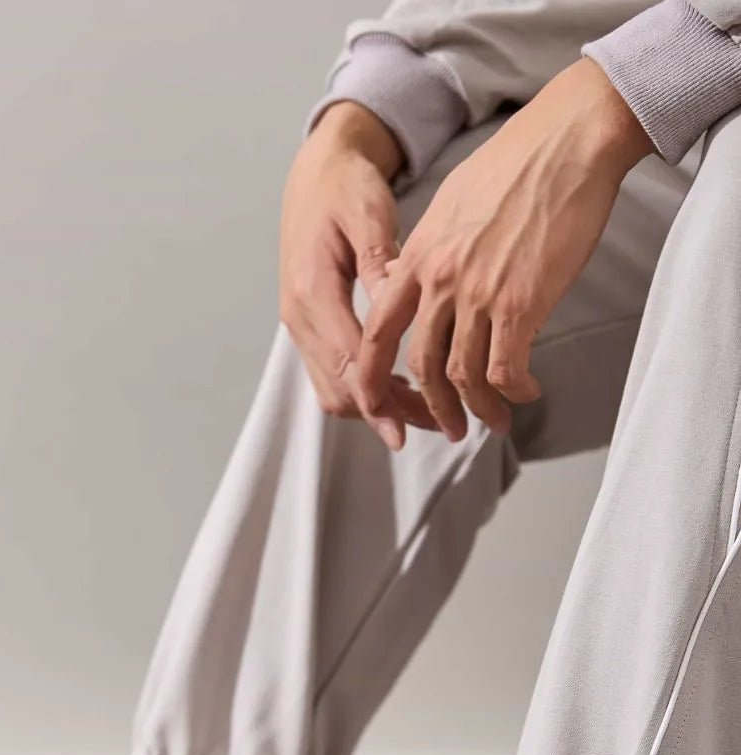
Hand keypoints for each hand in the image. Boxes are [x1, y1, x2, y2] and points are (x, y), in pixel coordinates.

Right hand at [280, 102, 437, 449]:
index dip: (376, 401)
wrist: (315, 172)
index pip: (346, 362)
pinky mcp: (308, 326)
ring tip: (426, 413)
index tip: (405, 430)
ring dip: (375, 408)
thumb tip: (393, 304)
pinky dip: (363, 391)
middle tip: (437, 423)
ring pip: (331, 389)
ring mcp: (300, 325)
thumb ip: (378, 262)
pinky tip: (401, 391)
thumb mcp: (366, 211)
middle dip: (385, 413)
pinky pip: (330, 375)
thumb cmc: (345, 186)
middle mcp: (299, 316)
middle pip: (338, 388)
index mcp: (312, 290)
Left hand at [360, 59, 651, 440]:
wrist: (567, 141)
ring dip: (479, 408)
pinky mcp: (520, 303)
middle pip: (421, 364)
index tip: (375, 405)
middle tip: (450, 428)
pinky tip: (527, 392)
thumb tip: (419, 274)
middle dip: (433, 407)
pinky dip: (514, 390)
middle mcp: (440, 280)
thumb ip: (431, 248)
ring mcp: (478, 293)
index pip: (379, 330)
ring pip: (463, 375)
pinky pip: (505, 369)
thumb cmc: (519, 165)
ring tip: (497, 421)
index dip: (372, 376)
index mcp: (418, 256)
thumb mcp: (452, 202)